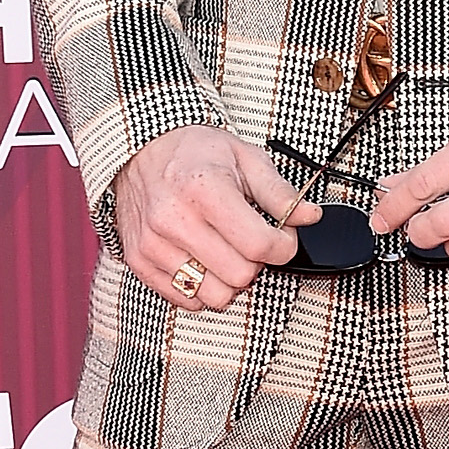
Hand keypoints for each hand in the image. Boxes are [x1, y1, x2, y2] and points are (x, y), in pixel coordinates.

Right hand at [112, 128, 318, 311]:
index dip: (284, 247)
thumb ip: (279, 191)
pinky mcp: (140, 260)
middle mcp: (175, 219)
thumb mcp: (244, 157)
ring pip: (214, 295)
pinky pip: (185, 298)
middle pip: (240, 275)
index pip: (259, 244)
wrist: (142, 149)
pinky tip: (204, 260)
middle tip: (251, 241)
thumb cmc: (194, 152)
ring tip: (227, 252)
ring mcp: (154, 244)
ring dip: (230, 279)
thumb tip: (309, 215)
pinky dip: (202, 286)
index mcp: (204, 189)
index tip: (282, 237)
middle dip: (257, 263)